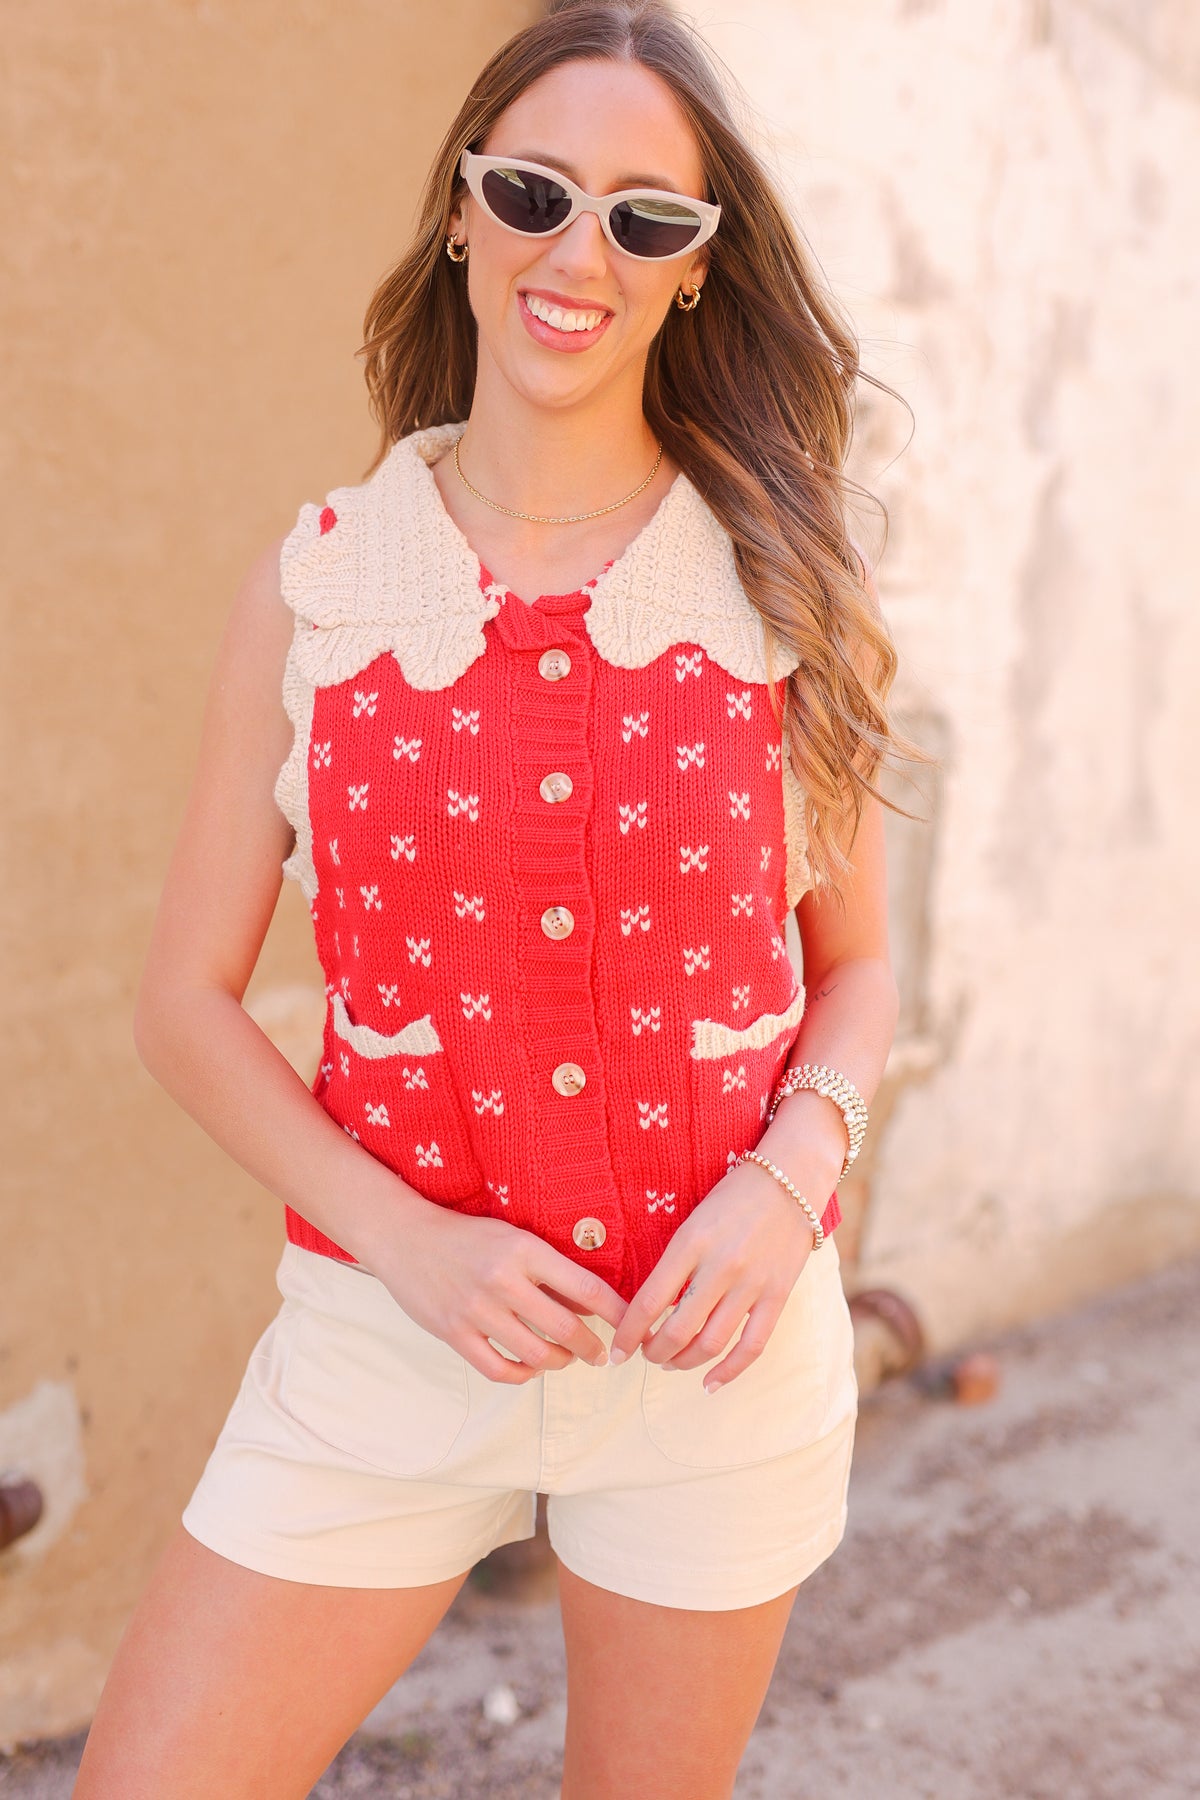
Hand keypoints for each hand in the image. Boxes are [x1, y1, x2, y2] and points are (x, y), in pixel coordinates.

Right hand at [364, 1201, 626, 1383]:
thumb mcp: (514, 1238)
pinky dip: (521, 1375)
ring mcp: (476, 1310)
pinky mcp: (453, 1333)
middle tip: (602, 1355)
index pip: (587, 1289)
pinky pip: (498, 1369)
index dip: (618, 1315)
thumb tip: (593, 1305)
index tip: (633, 1329)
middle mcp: (503, 1280)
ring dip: (560, 1363)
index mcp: (525, 1250)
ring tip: (566, 1358)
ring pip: (536, 1355)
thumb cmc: (467, 1236)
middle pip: (566, 1330)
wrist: (405, 1237)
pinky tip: (529, 1368)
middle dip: (593, 1349)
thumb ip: (549, 1271)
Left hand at [607, 1160, 819, 1390]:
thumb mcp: (693, 1221)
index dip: (628, 1333)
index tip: (617, 1350)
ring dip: (683, 1362)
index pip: (649, 1301)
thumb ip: (674, 1262)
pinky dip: (728, 1371)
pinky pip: (751, 1346)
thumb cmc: (732, 1197)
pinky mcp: (778, 1295)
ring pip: (711, 1343)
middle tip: (645, 1354)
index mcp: (690, 1242)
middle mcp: (720, 1266)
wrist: (790, 1178)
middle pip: (678, 1330)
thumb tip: (650, 1308)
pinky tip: (709, 1382)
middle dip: (654, 1352)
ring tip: (671, 1363)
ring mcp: (751, 1283)